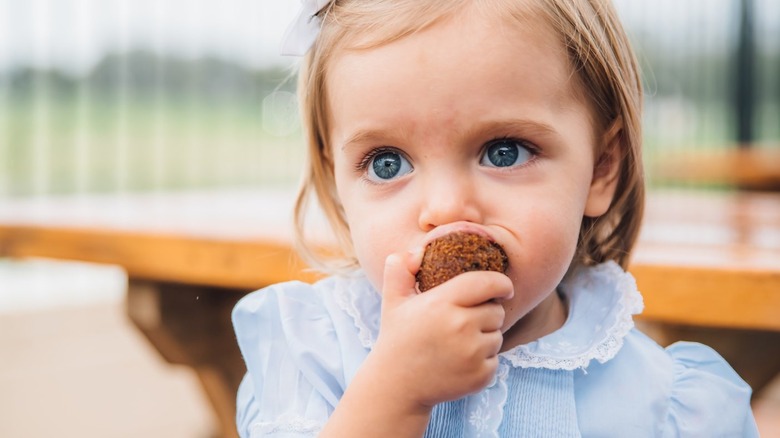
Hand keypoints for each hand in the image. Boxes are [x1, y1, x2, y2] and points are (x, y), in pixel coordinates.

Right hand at [370, 249, 513, 409]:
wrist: (397, 387)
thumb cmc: (398, 339)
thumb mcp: (392, 300)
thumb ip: (400, 270)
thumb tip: (416, 252)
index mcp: (442, 302)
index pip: (487, 283)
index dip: (501, 284)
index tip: (504, 288)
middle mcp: (460, 326)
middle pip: (496, 310)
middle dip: (486, 313)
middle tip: (465, 322)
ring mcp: (472, 353)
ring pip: (498, 336)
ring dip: (485, 337)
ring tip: (459, 344)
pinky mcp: (480, 375)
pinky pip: (496, 360)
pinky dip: (484, 361)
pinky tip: (461, 363)